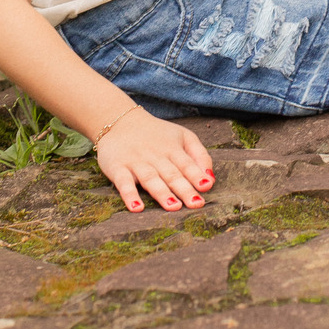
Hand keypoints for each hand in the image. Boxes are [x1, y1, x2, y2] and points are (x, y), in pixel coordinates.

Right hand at [95, 109, 214, 213]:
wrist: (120, 121)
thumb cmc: (157, 134)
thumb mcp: (182, 136)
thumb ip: (199, 155)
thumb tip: (211, 179)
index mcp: (172, 149)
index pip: (187, 164)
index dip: (196, 175)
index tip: (206, 187)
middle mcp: (155, 156)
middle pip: (172, 174)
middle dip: (184, 189)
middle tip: (196, 204)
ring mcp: (136, 162)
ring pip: (150, 178)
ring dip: (162, 193)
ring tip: (173, 206)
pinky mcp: (118, 168)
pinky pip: (123, 183)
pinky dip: (129, 195)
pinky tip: (136, 207)